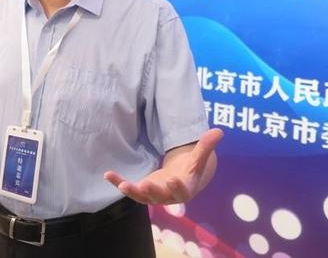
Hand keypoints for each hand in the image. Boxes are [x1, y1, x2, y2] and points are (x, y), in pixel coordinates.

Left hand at [104, 128, 222, 204]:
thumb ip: (206, 146)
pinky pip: (129, 188)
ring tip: (122, 185)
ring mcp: (153, 195)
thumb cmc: (191, 169)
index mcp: (184, 189)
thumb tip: (219, 131)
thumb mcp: (198, 158)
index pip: (181, 190)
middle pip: (159, 196)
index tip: (172, 179)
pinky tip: (108, 175)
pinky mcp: (142, 191)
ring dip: (132, 191)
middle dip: (152, 191)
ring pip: (141, 196)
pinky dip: (118, 182)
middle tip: (144, 185)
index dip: (176, 186)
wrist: (182, 181)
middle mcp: (168, 196)